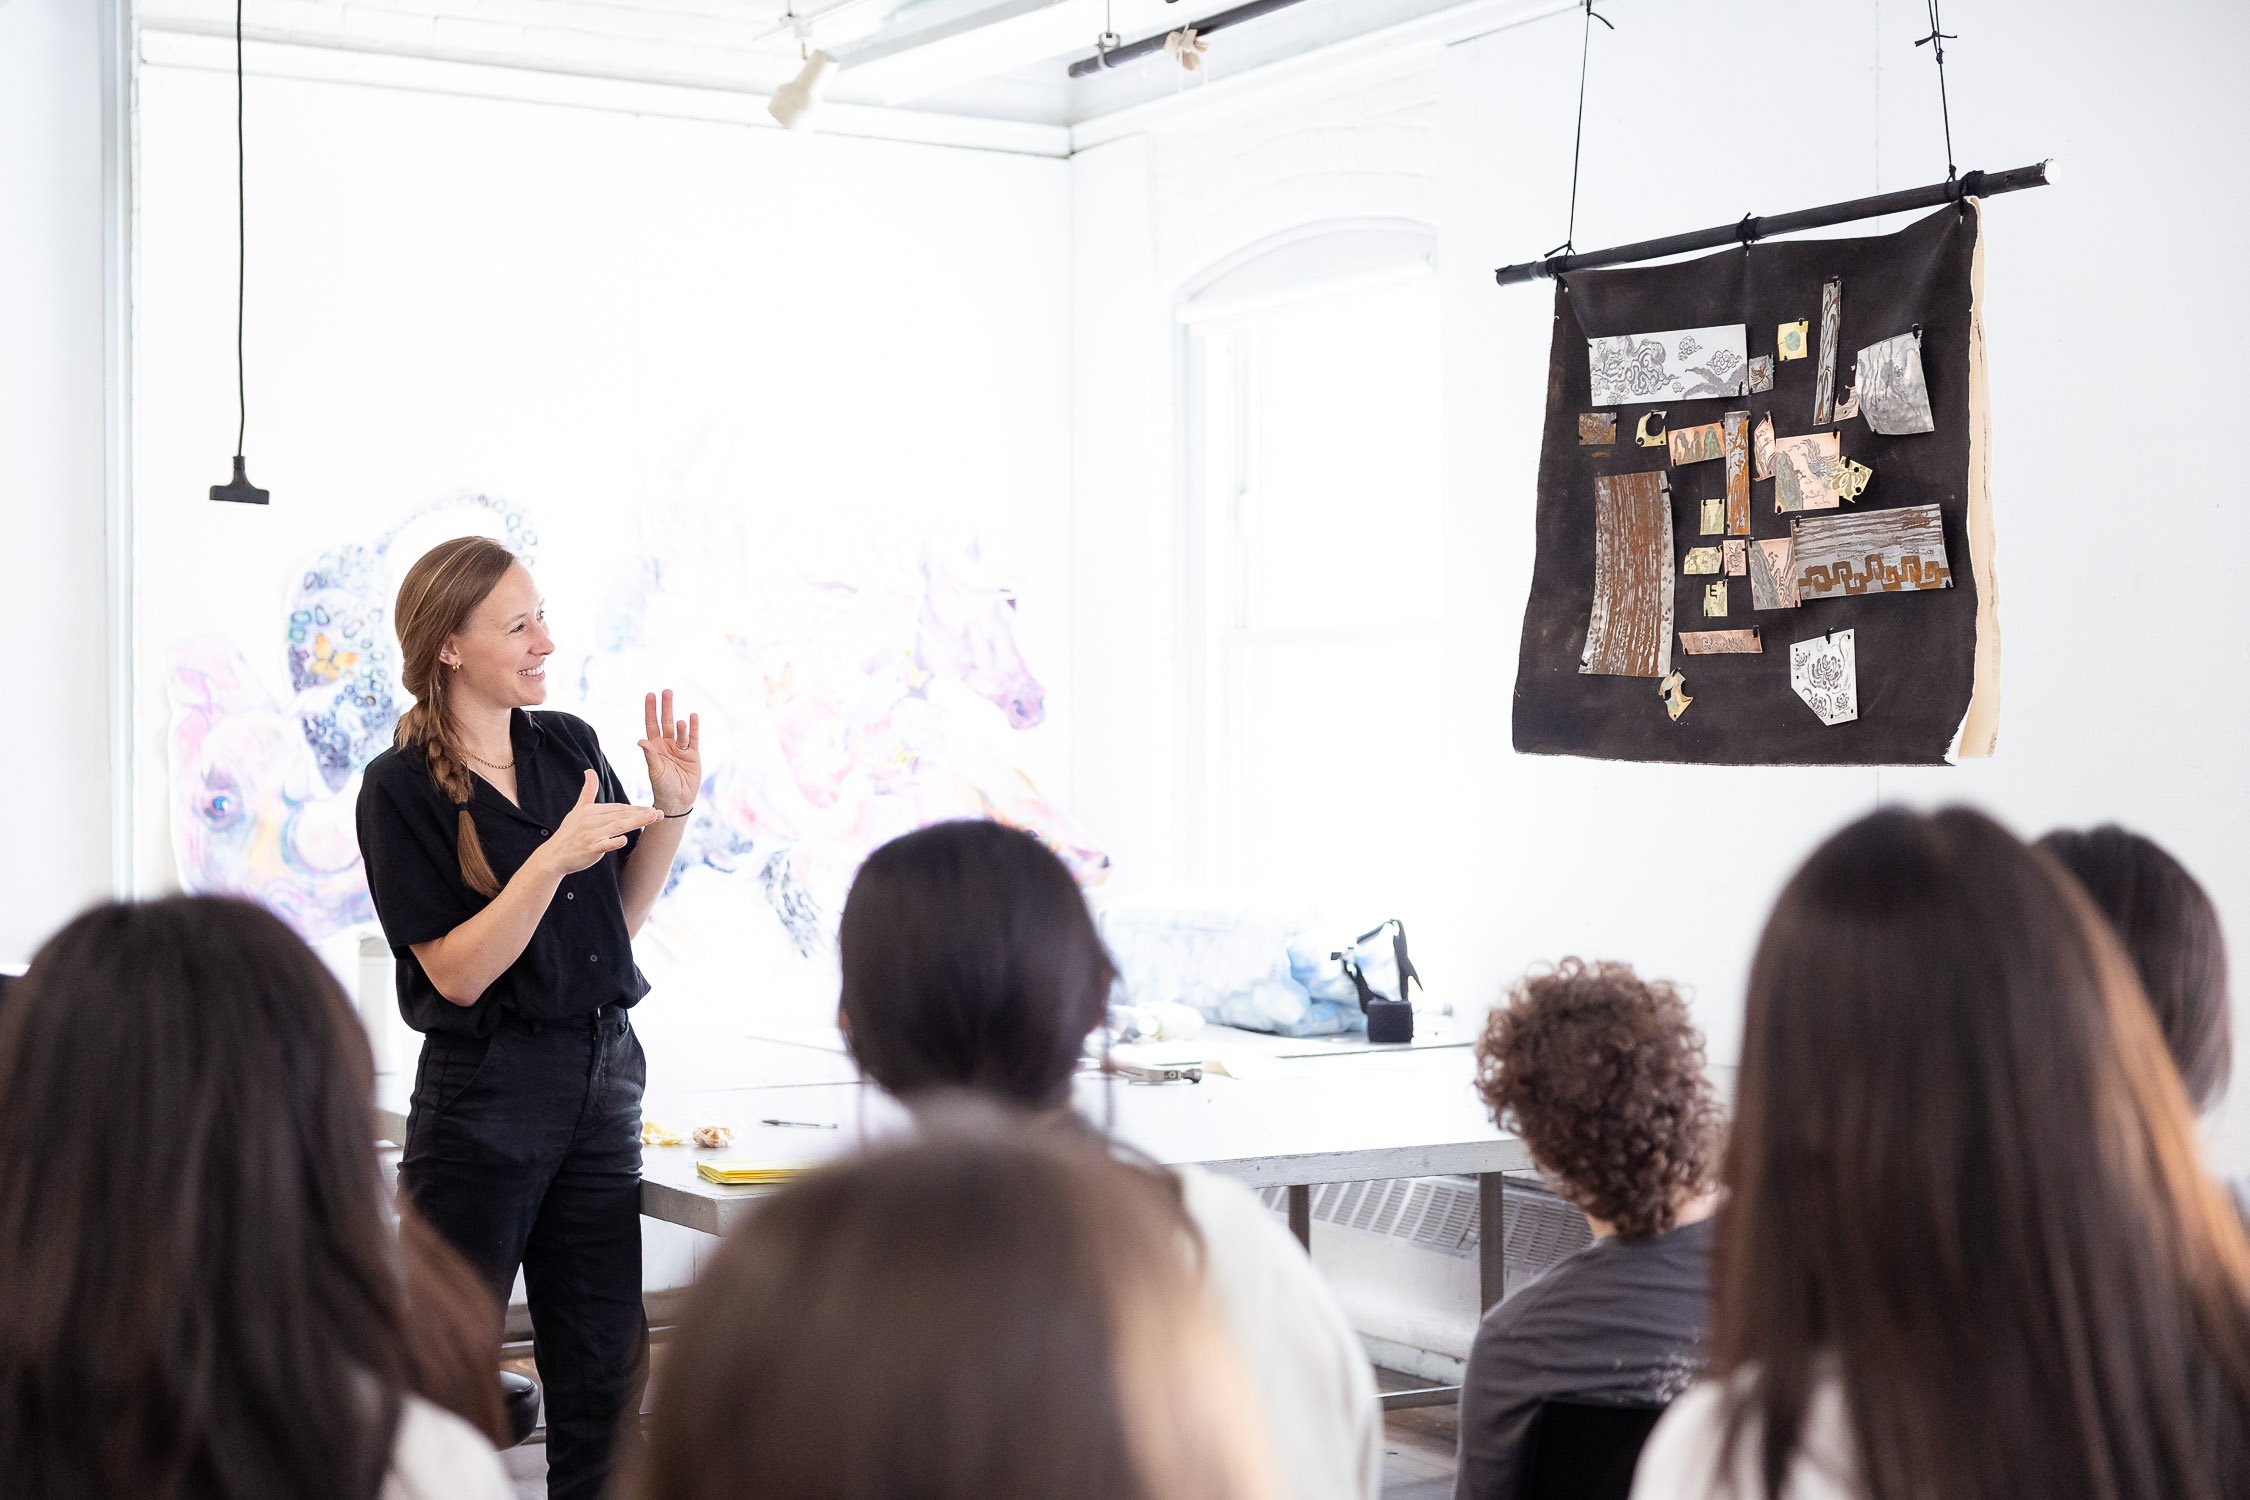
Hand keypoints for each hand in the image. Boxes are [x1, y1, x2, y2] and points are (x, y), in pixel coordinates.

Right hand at [540, 770, 661, 876]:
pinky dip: (613, 842)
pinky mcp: (589, 848)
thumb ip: (588, 791)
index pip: (618, 808)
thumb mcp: (578, 809)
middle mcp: (591, 820)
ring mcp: (590, 835)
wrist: (554, 855)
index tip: (652, 809)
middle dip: (641, 813)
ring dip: (636, 821)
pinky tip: (624, 840)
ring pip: (617, 826)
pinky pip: (603, 844)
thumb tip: (589, 770)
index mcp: (591, 810)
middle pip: (621, 815)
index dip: (635, 808)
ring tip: (652, 818)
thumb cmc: (569, 832)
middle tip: (659, 813)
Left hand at [638, 689, 701, 816]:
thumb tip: (641, 740)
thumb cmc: (662, 787)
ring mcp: (680, 749)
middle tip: (667, 691)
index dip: (650, 710)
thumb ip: (650, 755)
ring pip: (680, 731)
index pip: (651, 724)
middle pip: (666, 722)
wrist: (677, 801)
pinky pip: (693, 739)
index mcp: (654, 747)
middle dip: (666, 707)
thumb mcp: (655, 771)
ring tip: (680, 720)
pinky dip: (693, 729)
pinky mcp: (693, 755)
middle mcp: (667, 745)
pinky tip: (692, 717)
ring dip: (680, 724)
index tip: (650, 695)